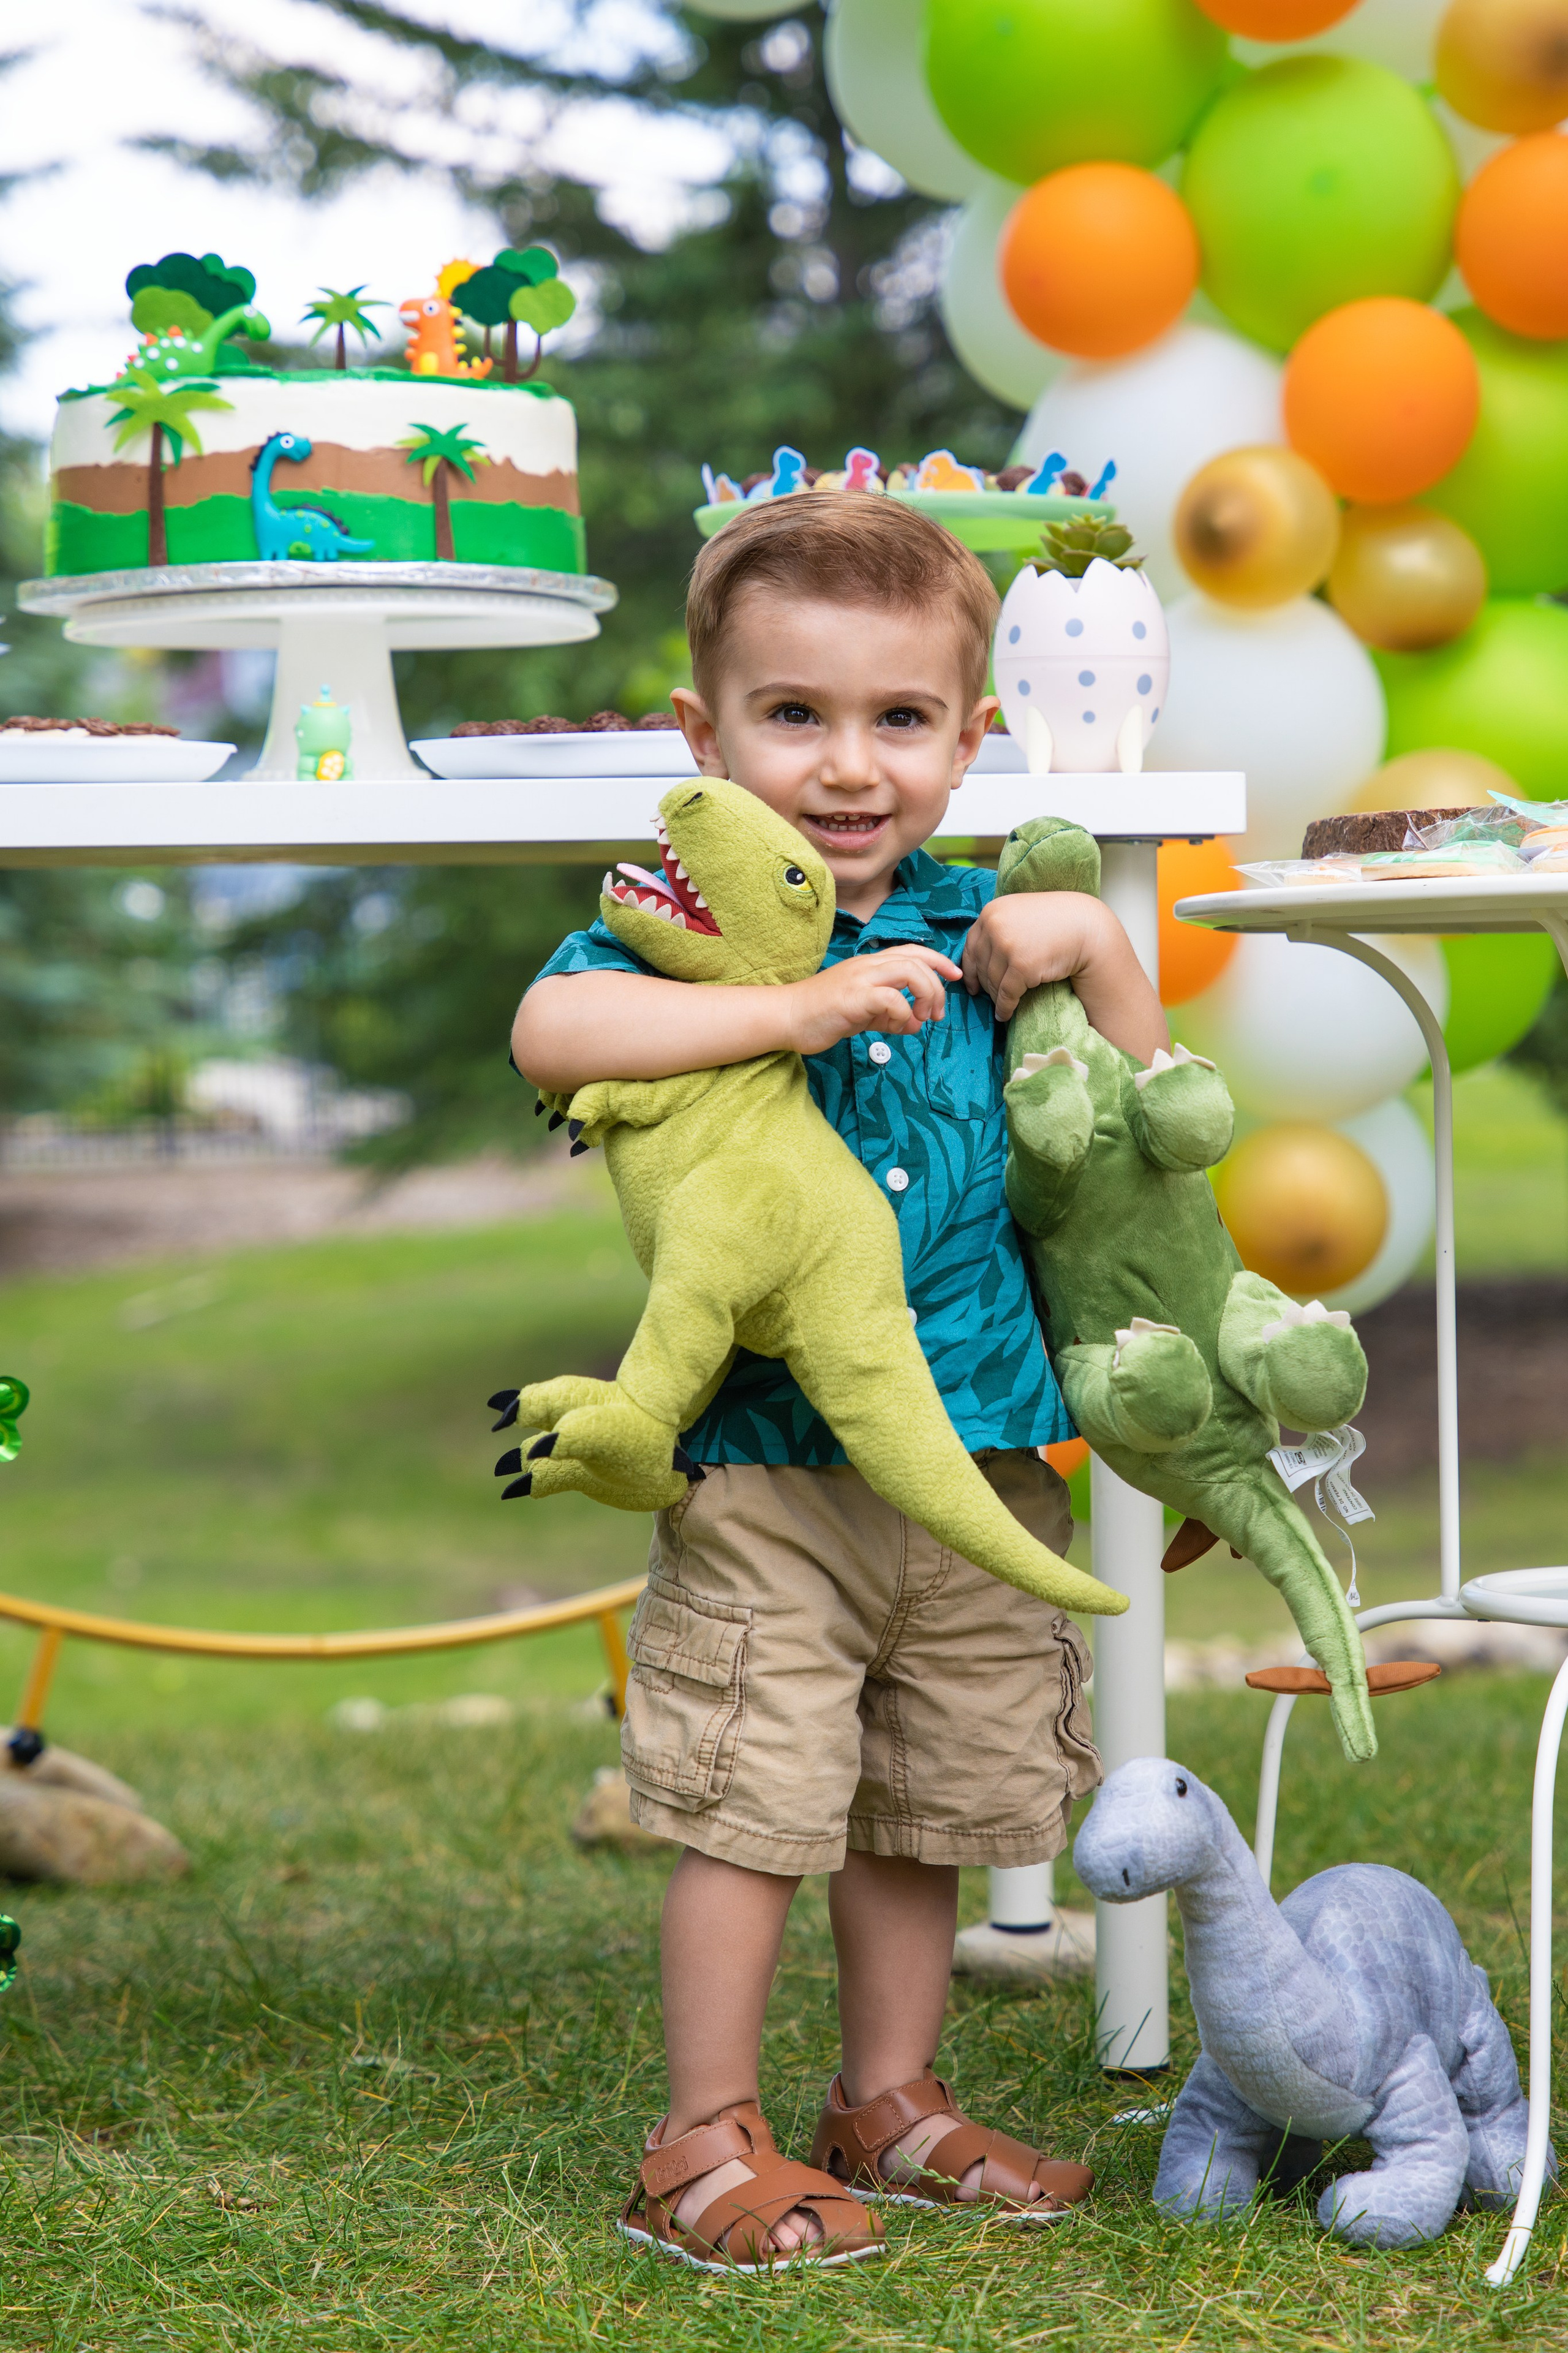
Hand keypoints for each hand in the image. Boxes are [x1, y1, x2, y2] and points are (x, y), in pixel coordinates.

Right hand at [782, 944, 960, 1054]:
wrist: (786, 1017)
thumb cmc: (822, 1014)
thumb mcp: (864, 1015)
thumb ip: (891, 1017)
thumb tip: (917, 1024)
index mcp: (871, 964)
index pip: (913, 951)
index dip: (939, 961)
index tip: (955, 976)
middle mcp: (868, 965)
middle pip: (917, 960)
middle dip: (938, 986)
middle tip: (937, 1014)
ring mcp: (860, 978)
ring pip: (910, 971)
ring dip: (926, 995)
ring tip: (923, 1018)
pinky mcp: (853, 997)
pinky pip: (891, 998)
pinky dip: (903, 1013)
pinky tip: (897, 1026)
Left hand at [963, 891, 1169, 1060]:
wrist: (1086, 928)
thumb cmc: (1056, 921)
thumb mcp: (1019, 914)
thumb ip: (998, 927)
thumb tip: (977, 956)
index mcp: (992, 911)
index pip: (970, 946)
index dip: (970, 969)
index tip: (972, 985)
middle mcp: (995, 926)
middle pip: (981, 966)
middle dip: (985, 985)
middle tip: (989, 998)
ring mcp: (1007, 945)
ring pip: (992, 982)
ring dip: (995, 997)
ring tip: (1001, 1005)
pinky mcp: (1021, 966)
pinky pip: (1006, 994)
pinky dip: (1005, 1007)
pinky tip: (1005, 1014)